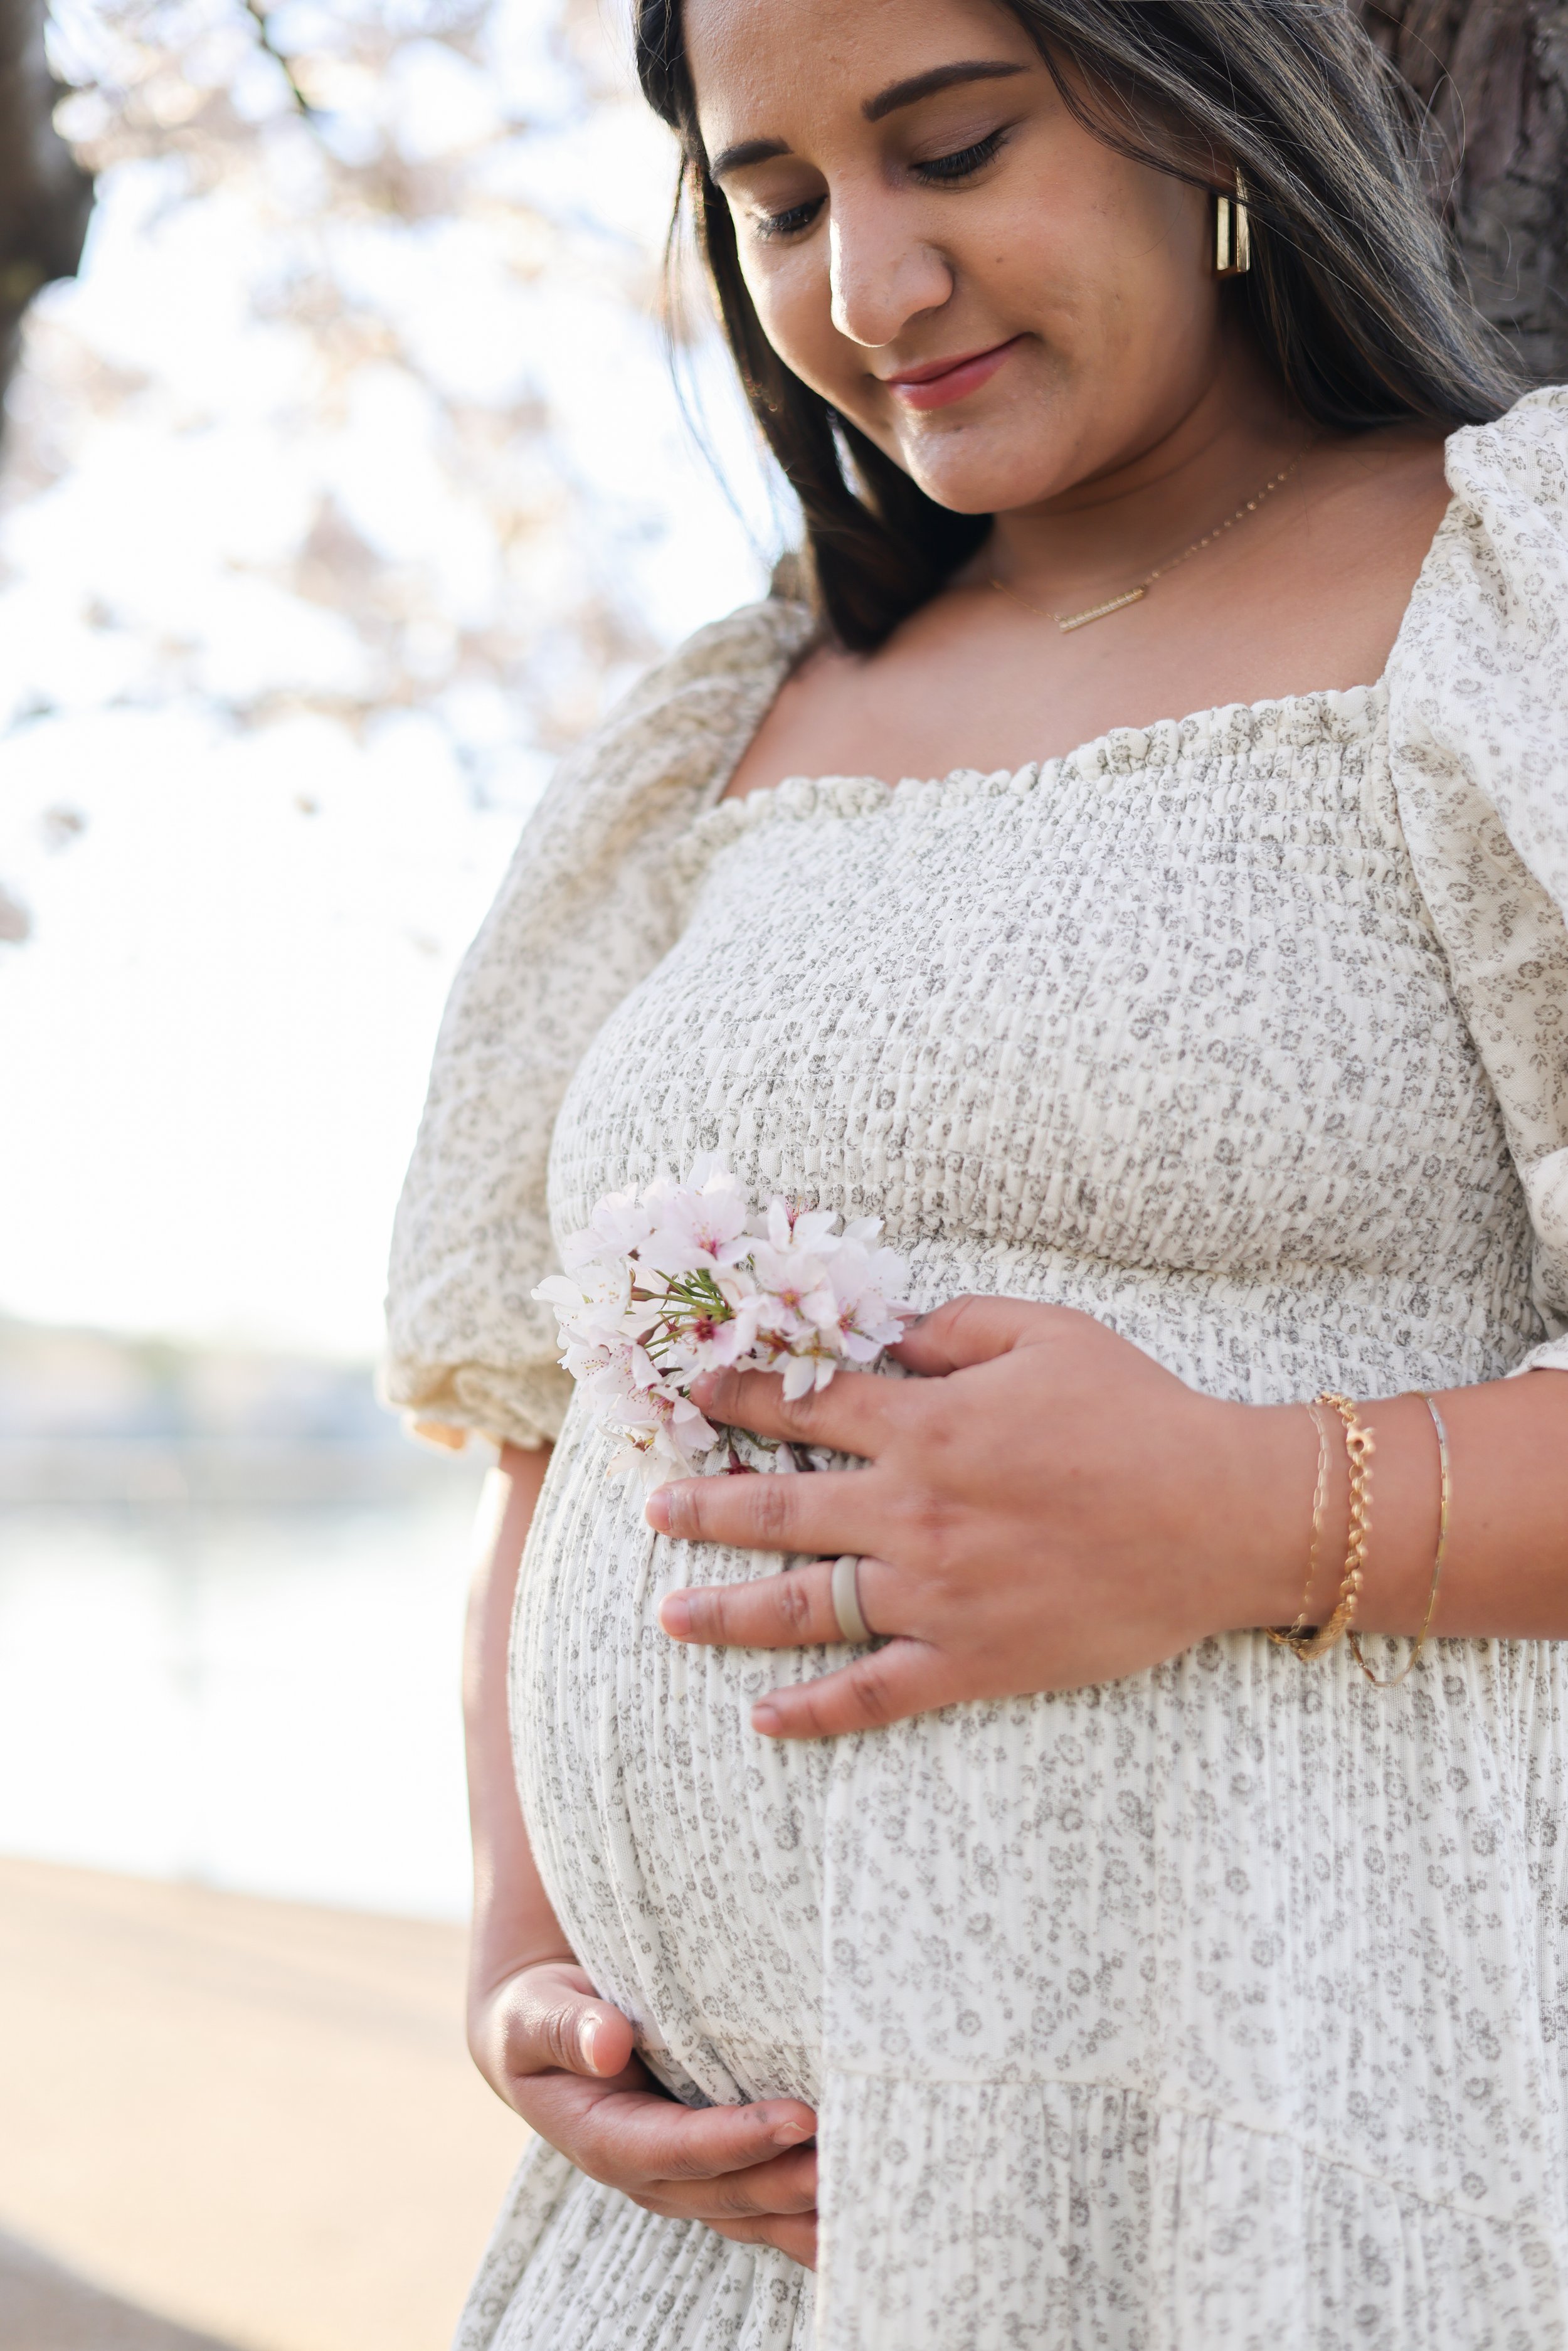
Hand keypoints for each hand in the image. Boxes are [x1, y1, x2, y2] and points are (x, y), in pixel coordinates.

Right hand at [469, 1957, 818, 2265]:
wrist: (539, 2032)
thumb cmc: (536, 2017)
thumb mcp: (532, 2014)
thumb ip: (564, 2028)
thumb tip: (608, 2043)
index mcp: (602, 2137)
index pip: (678, 2148)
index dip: (738, 2140)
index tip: (799, 2117)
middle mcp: (646, 2170)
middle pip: (725, 2190)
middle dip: (788, 2183)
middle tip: (849, 2163)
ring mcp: (679, 2175)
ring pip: (748, 2208)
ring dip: (804, 2210)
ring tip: (867, 2199)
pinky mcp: (707, 2164)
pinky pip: (757, 2197)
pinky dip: (801, 2209)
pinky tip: (852, 2210)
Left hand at [649, 1294, 1309, 1735]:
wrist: (1221, 1515)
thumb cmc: (1139, 1413)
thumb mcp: (1046, 1332)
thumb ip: (953, 1327)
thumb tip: (884, 1334)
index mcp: (927, 1425)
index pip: (804, 1407)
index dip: (738, 1396)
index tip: (692, 1394)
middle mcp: (913, 1511)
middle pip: (779, 1508)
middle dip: (704, 1507)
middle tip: (652, 1511)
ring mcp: (936, 1594)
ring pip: (805, 1606)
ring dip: (728, 1610)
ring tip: (668, 1613)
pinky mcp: (972, 1660)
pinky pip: (874, 1694)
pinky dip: (814, 1712)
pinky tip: (762, 1720)